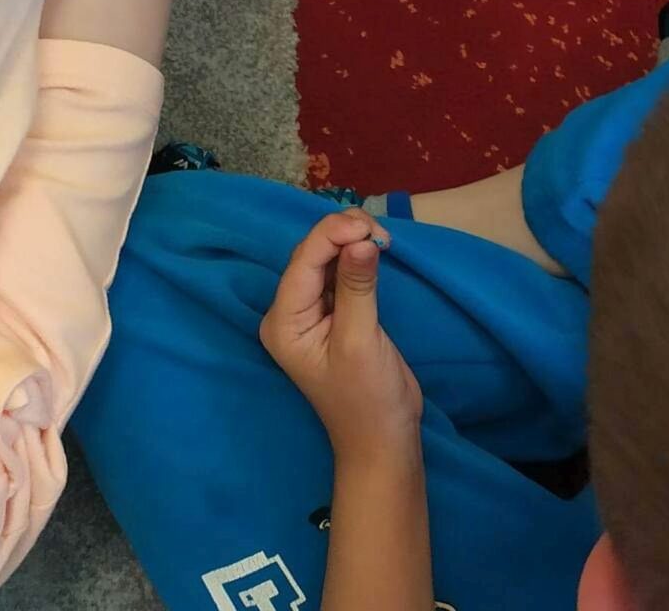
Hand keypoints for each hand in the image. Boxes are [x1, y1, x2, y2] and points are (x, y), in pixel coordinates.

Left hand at [260, 210, 419, 461]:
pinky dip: (356, 256)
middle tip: (381, 232)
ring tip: (381, 236)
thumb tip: (361, 238)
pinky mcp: (334, 314)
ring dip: (351, 241)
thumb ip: (357, 287)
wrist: (384, 441)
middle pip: (311, 256)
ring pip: (325, 259)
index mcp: (283, 322)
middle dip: (343, 235)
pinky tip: (375, 248)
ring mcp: (311, 313)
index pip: (303, 262)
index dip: (332, 234)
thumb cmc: (368, 399)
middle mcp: (290, 313)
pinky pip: (339, 273)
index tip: (368, 226)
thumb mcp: (361, 341)